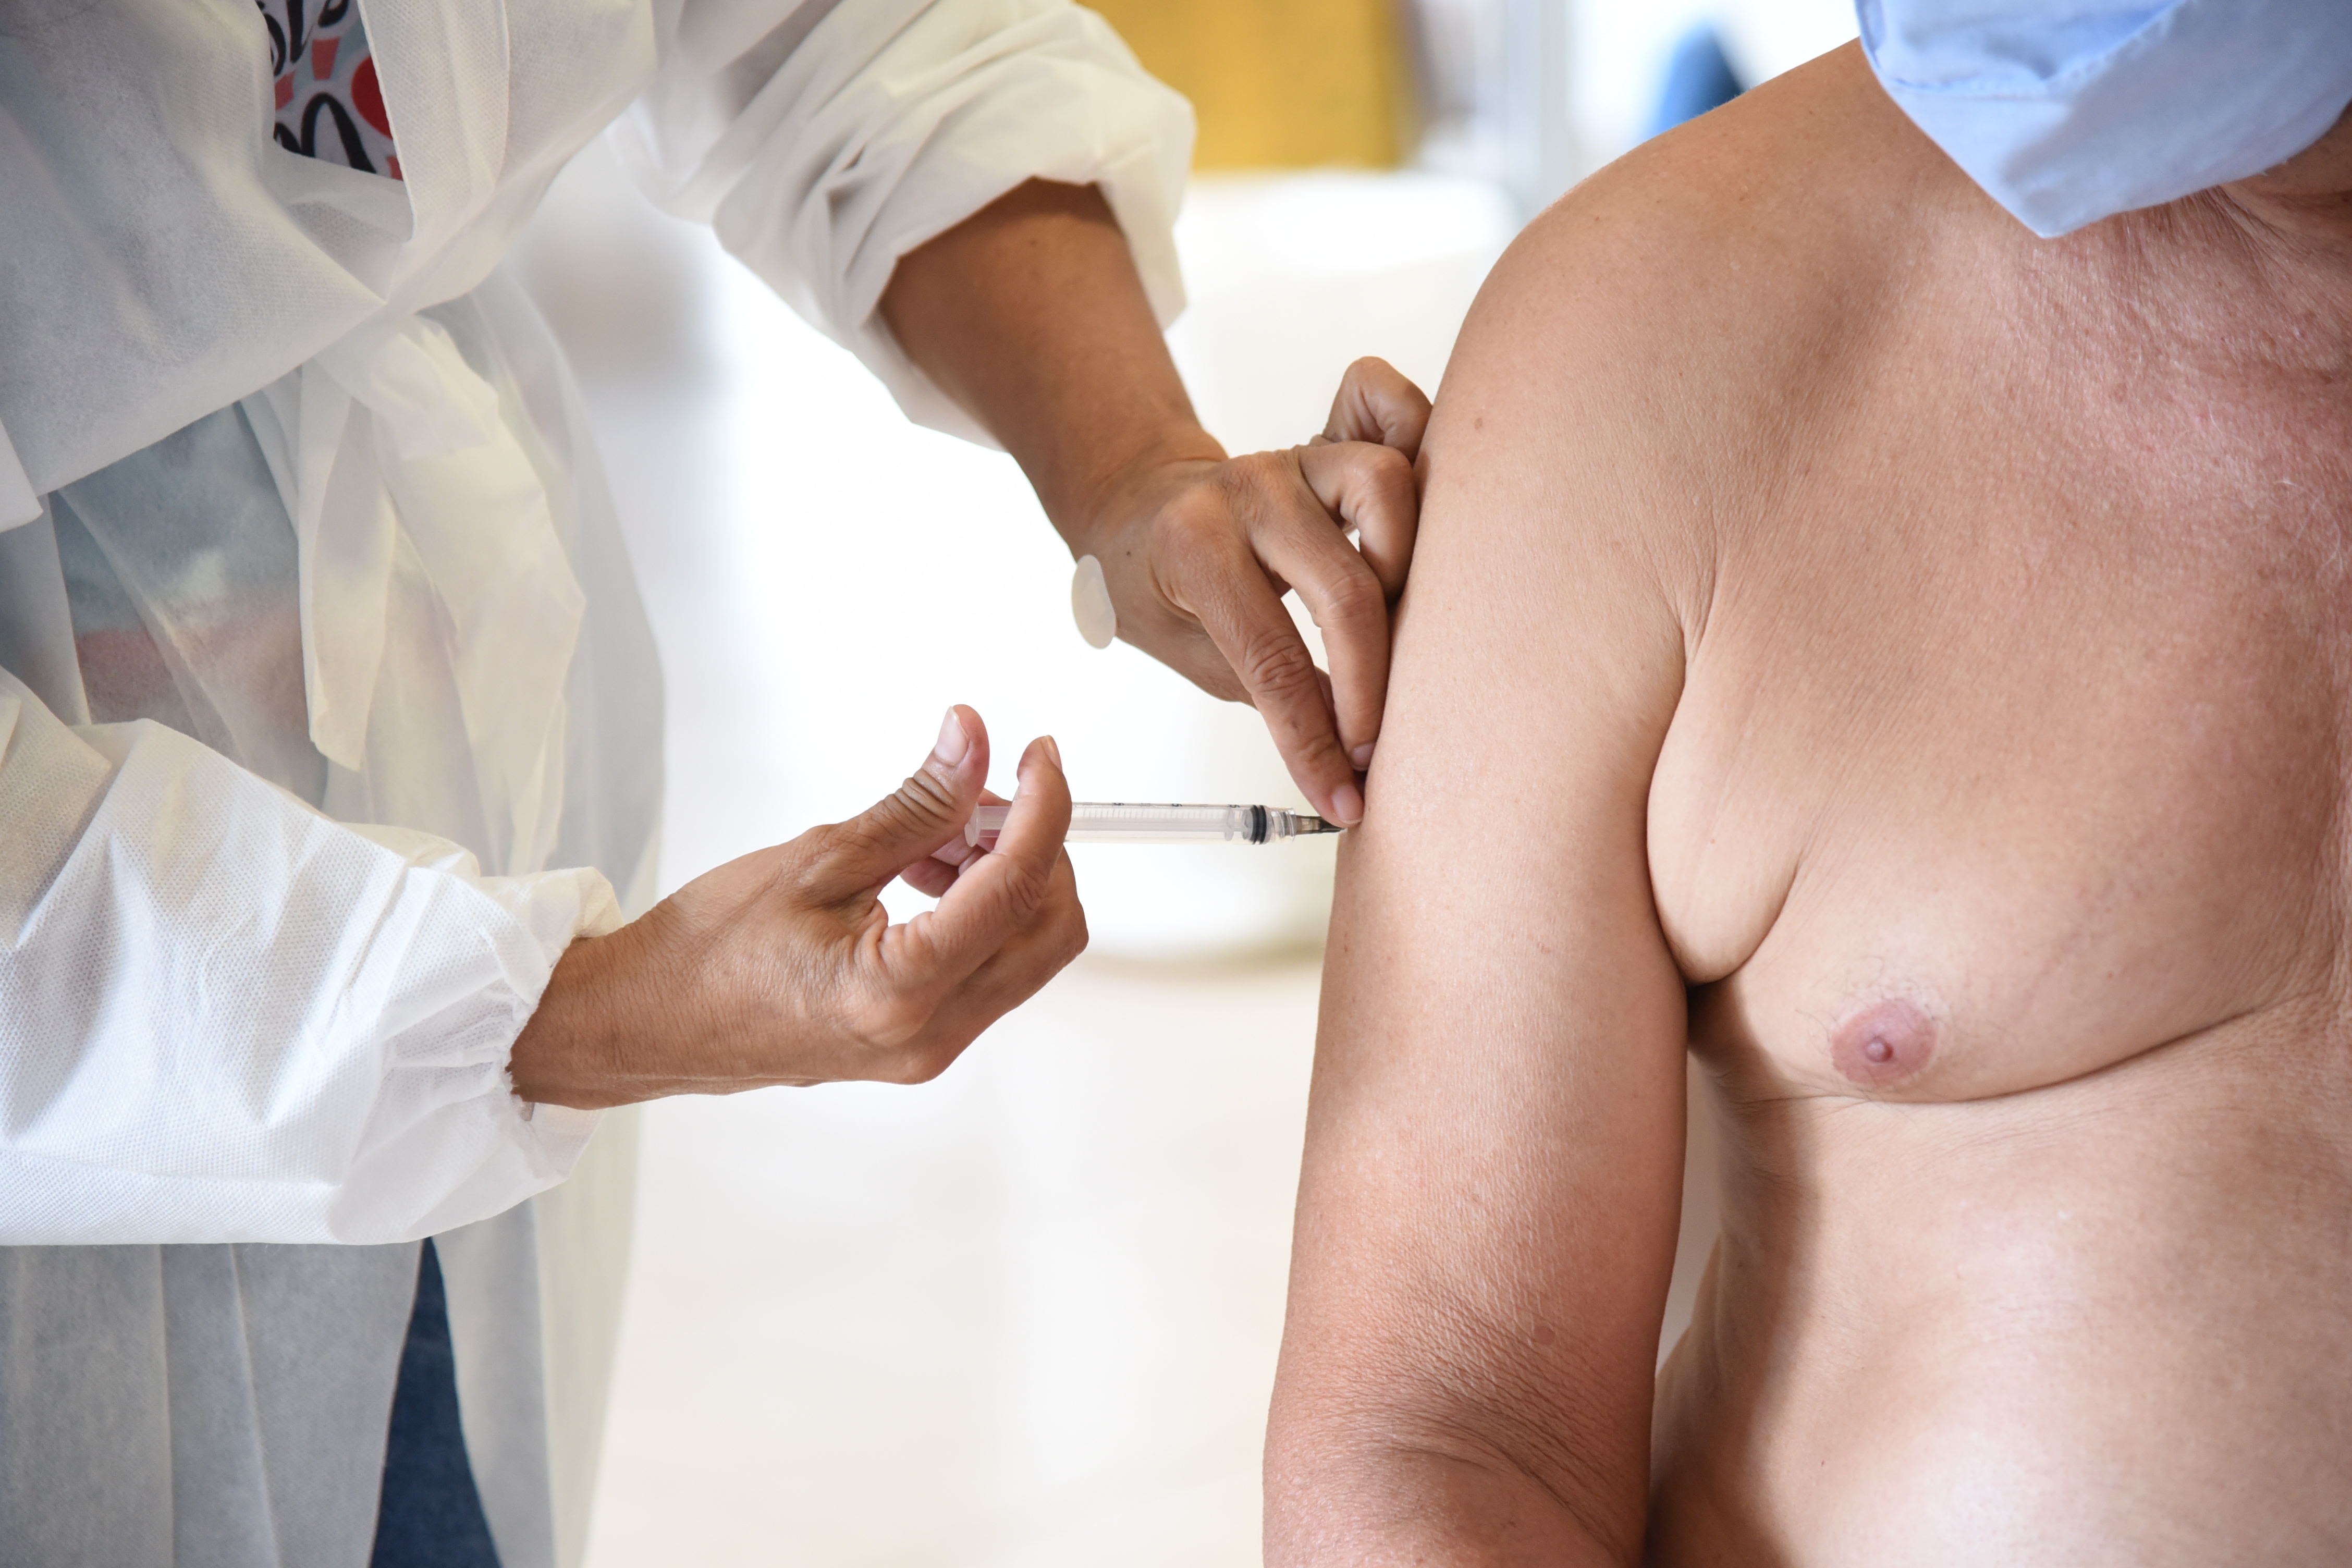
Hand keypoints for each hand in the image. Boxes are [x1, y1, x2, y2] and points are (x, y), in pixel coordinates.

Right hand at [510, 707, 1083, 1107]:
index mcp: (898, 991)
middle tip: (974, 798)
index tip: (1040, 754)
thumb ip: (914, 804)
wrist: (650, 1021)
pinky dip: (981, 912)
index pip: (1016, 889)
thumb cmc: (707, 951)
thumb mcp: (816, 858)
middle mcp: (928, 1036)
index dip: (1046, 809)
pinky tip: (923, 874)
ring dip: (1004, 879)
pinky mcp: (920, 1044)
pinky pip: (989, 970)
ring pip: (1026, 951)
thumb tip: (973, 740)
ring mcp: (929, 1050)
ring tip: (931, 837)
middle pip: (1049, 930)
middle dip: (1033, 850)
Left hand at [1074, 357, 1430, 824]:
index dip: (1315, 739)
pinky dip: (1416, 438)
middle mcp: (1249, 491)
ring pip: (1385, 486)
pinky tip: (1415, 509)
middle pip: (1344, 587)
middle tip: (1374, 740)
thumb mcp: (1187, 652)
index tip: (1343, 791)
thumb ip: (1270, 692)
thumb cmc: (1155, 581)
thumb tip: (1351, 757)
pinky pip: (1388, 408)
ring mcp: (1294, 456)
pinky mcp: (1329, 437)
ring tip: (1396, 624)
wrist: (1135, 506)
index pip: (1271, 660)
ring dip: (1405, 565)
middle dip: (1371, 682)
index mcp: (1194, 547)